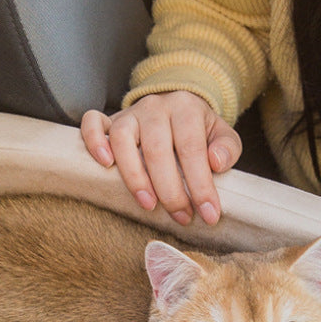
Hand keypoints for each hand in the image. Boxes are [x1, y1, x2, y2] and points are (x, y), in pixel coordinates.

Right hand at [80, 91, 241, 225]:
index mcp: (186, 108)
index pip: (191, 148)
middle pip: (157, 149)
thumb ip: (227, 148)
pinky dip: (95, 142)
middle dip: (170, 190)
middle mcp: (155, 107)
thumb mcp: (221, 135)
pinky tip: (105, 165)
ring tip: (148, 204)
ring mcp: (129, 113)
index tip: (208, 214)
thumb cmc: (198, 130)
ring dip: (134, 176)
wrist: (176, 105)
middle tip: (181, 216)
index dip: (200, 184)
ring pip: (123, 139)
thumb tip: (215, 163)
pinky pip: (93, 123)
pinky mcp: (110, 120)